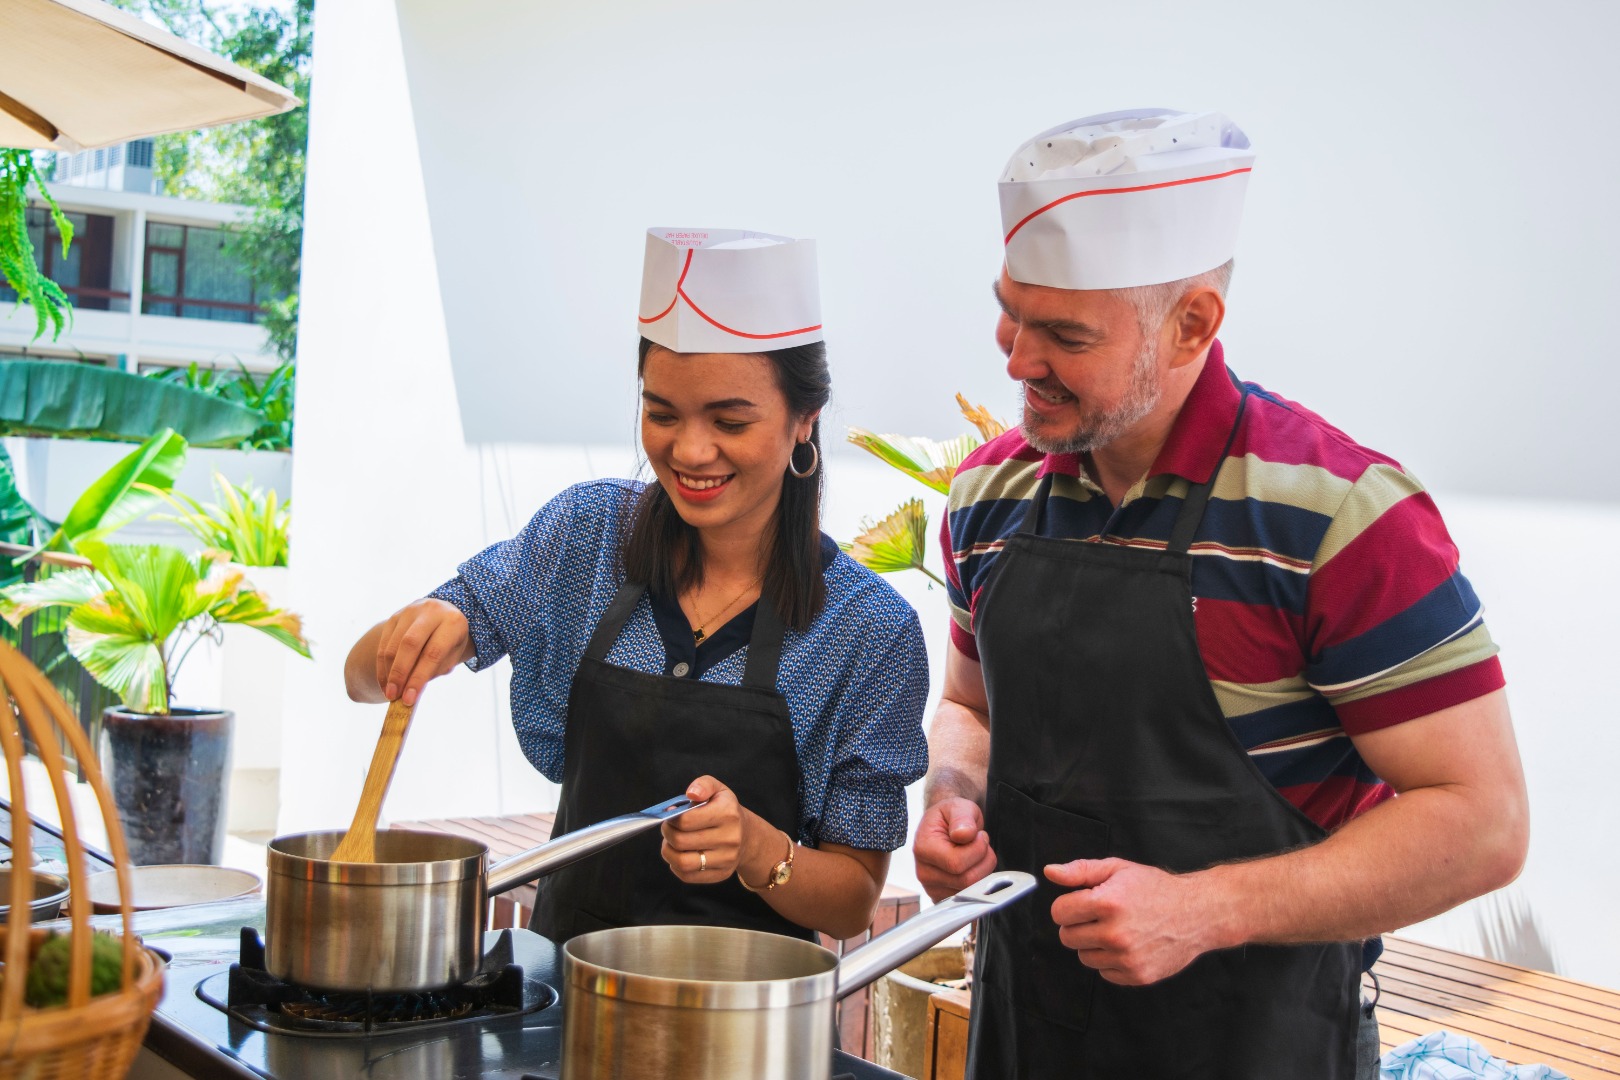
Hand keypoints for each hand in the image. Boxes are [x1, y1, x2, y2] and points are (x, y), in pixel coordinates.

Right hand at [375, 599, 469, 704]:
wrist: (442, 614)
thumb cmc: (449, 641)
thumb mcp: (451, 655)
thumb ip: (434, 671)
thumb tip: (410, 693)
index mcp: (452, 622)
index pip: (433, 653)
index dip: (419, 677)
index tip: (409, 699)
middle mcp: (431, 611)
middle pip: (409, 644)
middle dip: (399, 674)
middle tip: (394, 697)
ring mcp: (410, 611)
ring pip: (393, 645)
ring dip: (388, 672)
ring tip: (389, 693)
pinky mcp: (394, 616)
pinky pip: (384, 643)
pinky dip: (382, 666)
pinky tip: (385, 682)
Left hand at [661, 775, 751, 883]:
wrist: (747, 835)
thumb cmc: (725, 810)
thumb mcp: (718, 790)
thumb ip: (703, 785)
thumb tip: (691, 793)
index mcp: (728, 814)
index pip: (686, 820)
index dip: (671, 818)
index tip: (669, 815)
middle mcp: (730, 838)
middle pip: (681, 841)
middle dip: (667, 833)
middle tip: (667, 828)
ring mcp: (727, 859)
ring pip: (683, 862)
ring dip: (668, 852)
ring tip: (670, 843)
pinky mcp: (721, 874)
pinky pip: (688, 876)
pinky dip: (676, 866)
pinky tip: (680, 854)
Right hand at [913, 797, 995, 902]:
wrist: (945, 827)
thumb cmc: (951, 817)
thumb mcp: (957, 807)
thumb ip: (962, 818)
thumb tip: (963, 834)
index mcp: (923, 849)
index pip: (956, 863)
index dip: (977, 848)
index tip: (978, 834)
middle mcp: (923, 872)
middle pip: (966, 880)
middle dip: (983, 859)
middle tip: (980, 843)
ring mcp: (932, 888)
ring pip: (971, 890)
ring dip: (982, 870)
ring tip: (975, 853)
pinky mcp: (942, 898)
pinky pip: (969, 897)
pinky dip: (977, 882)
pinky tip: (971, 867)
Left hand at [1047, 858, 1212, 985]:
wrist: (1197, 913)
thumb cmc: (1156, 889)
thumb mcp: (1118, 869)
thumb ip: (1080, 871)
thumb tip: (1050, 872)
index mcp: (1107, 903)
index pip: (1059, 912)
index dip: (1068, 905)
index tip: (1082, 902)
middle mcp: (1115, 933)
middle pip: (1067, 936)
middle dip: (1078, 924)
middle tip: (1100, 915)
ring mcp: (1127, 958)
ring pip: (1084, 957)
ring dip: (1094, 944)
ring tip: (1117, 929)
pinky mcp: (1137, 975)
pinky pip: (1104, 972)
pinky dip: (1111, 960)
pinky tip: (1129, 944)